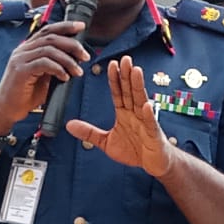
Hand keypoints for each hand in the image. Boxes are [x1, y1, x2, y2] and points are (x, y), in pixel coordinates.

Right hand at [0, 21, 90, 132]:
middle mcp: (23, 50)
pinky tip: (64, 77)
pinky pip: (43, 63)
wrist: (7, 109)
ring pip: (49, 49)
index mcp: (28, 48)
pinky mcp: (20, 71)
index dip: (65, 26)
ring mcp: (20, 59)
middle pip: (50, 37)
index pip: (48, 30)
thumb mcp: (44, 76)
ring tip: (77, 71)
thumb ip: (55, 65)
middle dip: (71, 45)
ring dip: (68, 60)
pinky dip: (58, 69)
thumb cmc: (25, 94)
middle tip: (85, 56)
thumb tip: (75, 59)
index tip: (80, 27)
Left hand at [65, 55, 174, 177]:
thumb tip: (70, 125)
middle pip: (130, 92)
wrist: (153, 164)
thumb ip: (89, 132)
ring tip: (136, 72)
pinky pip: (150, 123)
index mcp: (125, 114)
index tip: (112, 65)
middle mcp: (136, 114)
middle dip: (127, 76)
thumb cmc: (134, 150)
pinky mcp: (153, 134)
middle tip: (125, 59)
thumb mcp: (106, 142)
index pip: (118, 93)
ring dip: (138, 86)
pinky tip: (146, 105)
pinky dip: (148, 115)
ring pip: (141, 101)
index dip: (115, 80)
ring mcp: (145, 122)